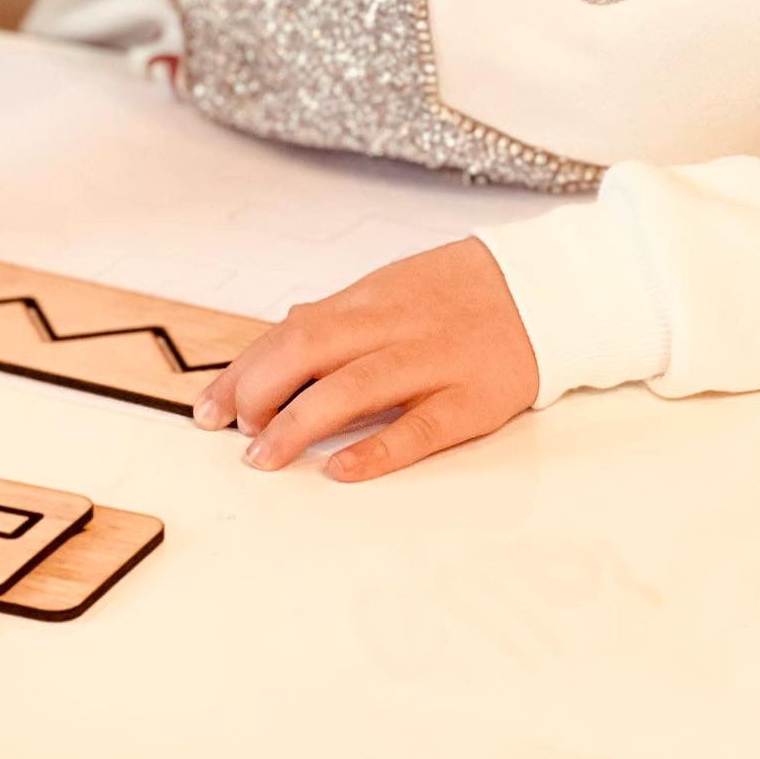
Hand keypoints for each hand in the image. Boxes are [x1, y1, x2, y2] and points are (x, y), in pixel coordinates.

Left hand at [192, 237, 537, 481]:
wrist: (550, 289)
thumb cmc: (460, 294)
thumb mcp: (392, 289)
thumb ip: (339, 315)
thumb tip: (285, 328)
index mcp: (369, 299)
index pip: (289, 332)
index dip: (244, 371)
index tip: (209, 407)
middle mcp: (394, 326)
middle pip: (308, 350)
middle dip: (259, 392)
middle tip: (233, 431)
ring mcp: (434, 362)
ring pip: (353, 388)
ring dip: (299, 424)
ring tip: (264, 457)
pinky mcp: (473, 400)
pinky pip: (420, 427)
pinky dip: (377, 449)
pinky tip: (341, 470)